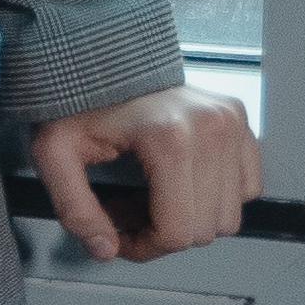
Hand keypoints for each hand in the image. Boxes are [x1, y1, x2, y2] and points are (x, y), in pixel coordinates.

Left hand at [25, 84, 260, 264]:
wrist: (107, 54)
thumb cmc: (82, 100)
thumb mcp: (56, 152)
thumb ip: (75, 209)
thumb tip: (105, 250)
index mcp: (170, 138)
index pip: (177, 232)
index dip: (145, 247)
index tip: (121, 235)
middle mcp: (211, 129)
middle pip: (205, 230)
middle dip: (164, 234)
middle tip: (131, 212)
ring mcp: (231, 123)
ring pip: (229, 216)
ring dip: (193, 218)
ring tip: (155, 197)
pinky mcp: (241, 121)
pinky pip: (248, 188)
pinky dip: (218, 197)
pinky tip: (184, 183)